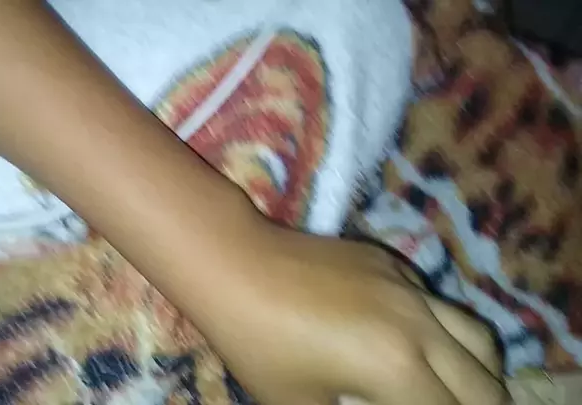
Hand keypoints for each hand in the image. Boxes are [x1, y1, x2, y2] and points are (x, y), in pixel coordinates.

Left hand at [197, 231, 508, 404]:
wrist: (235, 265)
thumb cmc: (259, 344)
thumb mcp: (304, 402)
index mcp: (397, 368)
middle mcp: (419, 325)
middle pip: (484, 382)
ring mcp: (409, 286)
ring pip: (476, 335)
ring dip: (478, 369)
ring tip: (459, 387)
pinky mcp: (392, 262)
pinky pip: (438, 303)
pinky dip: (443, 330)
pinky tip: (415, 339)